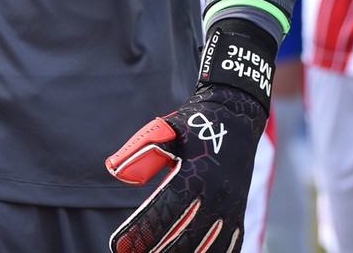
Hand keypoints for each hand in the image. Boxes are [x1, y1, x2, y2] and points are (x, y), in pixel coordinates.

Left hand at [107, 83, 265, 252]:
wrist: (237, 114)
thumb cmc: (194, 123)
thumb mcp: (166, 129)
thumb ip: (139, 150)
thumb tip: (113, 170)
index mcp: (194, 174)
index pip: (162, 213)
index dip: (139, 233)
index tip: (119, 246)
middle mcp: (215, 195)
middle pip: (182, 237)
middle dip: (155, 251)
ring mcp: (231, 207)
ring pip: (205, 247)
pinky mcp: (239, 213)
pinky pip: (229, 245)